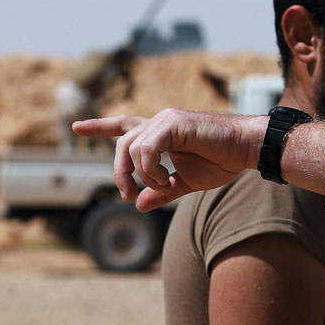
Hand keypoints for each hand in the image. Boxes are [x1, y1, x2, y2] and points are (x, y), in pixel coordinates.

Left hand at [73, 109, 265, 210]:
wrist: (248, 149)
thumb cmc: (224, 161)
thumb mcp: (187, 181)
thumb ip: (162, 191)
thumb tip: (138, 204)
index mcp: (162, 133)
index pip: (124, 125)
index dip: (100, 127)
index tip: (77, 127)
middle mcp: (160, 122)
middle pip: (122, 144)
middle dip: (119, 173)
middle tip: (128, 196)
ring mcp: (166, 120)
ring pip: (132, 149)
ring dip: (142, 175)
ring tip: (163, 187)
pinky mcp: (174, 123)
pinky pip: (147, 150)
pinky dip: (151, 170)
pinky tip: (166, 180)